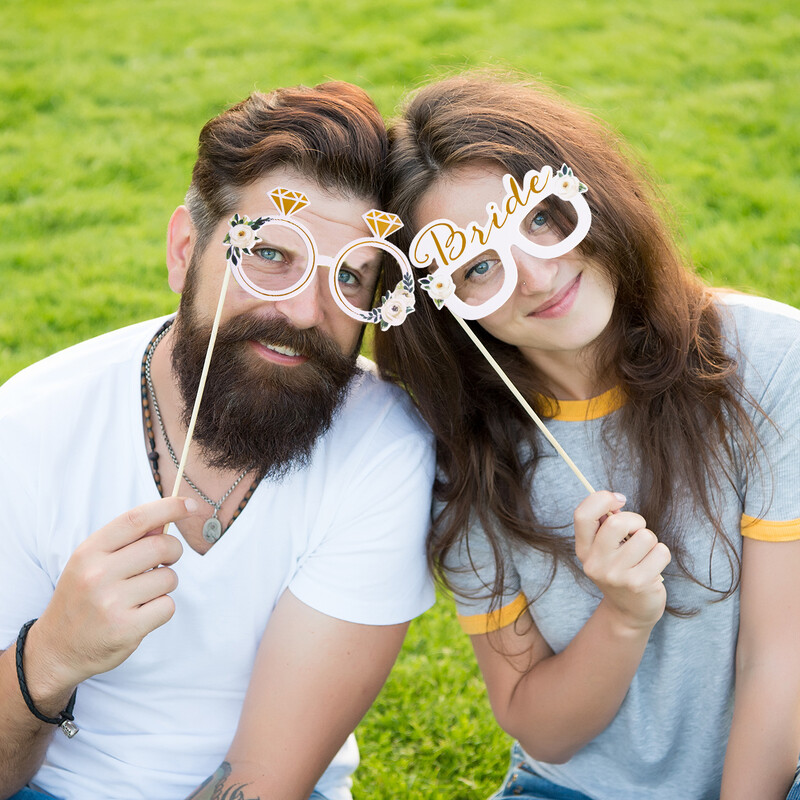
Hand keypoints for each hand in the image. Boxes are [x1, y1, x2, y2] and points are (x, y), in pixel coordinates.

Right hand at [27, 496, 198, 695]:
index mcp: (89, 551)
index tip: (190, 504)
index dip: (169, 507)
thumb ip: (126, 540)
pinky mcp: (126, 629)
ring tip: (143, 594)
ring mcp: (111, 603)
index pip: (136, 519)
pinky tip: (141, 614)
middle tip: (166, 561)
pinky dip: (162, 608)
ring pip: (168, 578)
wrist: (56, 649)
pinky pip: (168, 606)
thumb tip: (165, 520)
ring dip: (165, 584)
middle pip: (161, 546)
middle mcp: (97, 574)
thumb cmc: (81, 598)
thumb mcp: (90, 562)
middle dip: (174, 551)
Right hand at [573, 491, 670, 631]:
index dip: (601, 499)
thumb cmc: (620, 569)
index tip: (618, 499)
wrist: (629, 611)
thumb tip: (617, 500)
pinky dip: (661, 555)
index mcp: (583, 549)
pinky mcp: (638, 584)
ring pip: (645, 537)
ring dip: (651, 541)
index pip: (582, 515)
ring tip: (644, 555)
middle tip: (637, 531)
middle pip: (617, 523)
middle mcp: (595, 563)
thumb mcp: (604, 549)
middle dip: (636, 521)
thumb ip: (605, 524)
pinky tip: (653, 566)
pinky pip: (661, 552)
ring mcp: (615, 575)